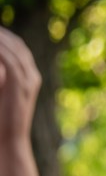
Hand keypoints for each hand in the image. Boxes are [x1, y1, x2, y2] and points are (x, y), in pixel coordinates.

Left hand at [0, 27, 40, 143]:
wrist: (7, 142)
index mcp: (29, 77)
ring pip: (13, 50)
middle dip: (1, 33)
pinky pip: (10, 60)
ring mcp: (29, 80)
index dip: (3, 36)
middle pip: (16, 45)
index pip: (17, 48)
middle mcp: (32, 76)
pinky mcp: (21, 85)